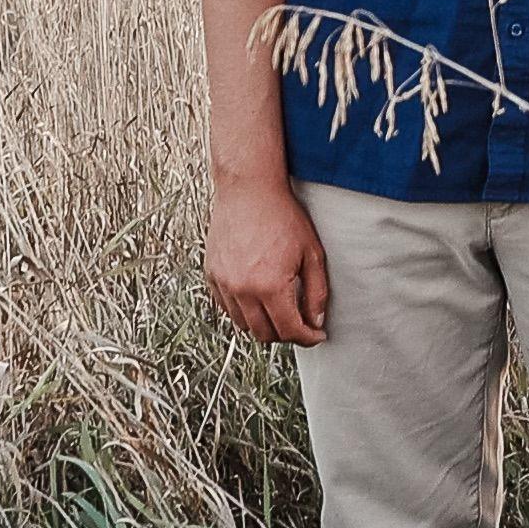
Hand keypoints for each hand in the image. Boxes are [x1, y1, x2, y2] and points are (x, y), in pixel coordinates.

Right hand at [209, 168, 330, 347]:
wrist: (249, 189)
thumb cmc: (282, 216)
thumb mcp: (312, 253)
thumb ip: (317, 292)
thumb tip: (316, 322)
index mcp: (270, 286)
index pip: (289, 331)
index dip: (307, 338)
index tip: (316, 335)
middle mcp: (243, 289)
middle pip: (264, 334)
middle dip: (286, 335)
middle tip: (299, 324)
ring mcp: (224, 283)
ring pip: (243, 325)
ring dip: (263, 325)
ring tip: (279, 311)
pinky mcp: (211, 274)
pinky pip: (226, 307)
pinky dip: (243, 310)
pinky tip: (258, 297)